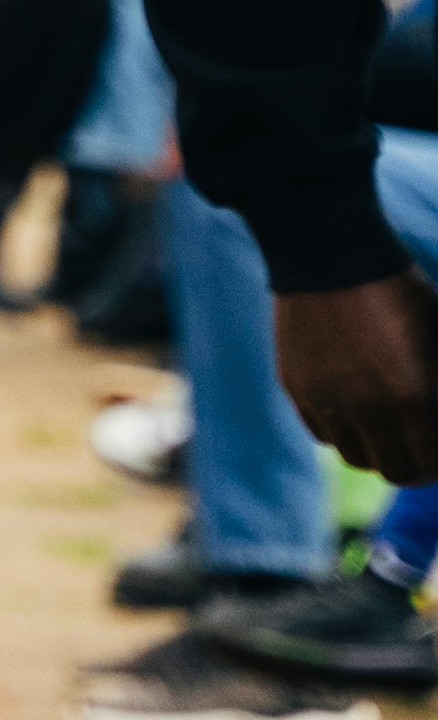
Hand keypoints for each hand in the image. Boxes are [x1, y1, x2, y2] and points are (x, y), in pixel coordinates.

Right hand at [276, 271, 437, 482]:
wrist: (328, 248)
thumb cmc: (396, 287)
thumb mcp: (437, 331)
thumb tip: (437, 405)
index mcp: (413, 398)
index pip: (430, 464)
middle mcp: (367, 410)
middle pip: (393, 471)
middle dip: (411, 464)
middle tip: (417, 449)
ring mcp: (326, 400)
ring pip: (354, 456)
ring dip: (373, 449)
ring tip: (383, 428)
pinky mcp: (295, 387)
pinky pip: (321, 431)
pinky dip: (339, 428)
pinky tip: (351, 407)